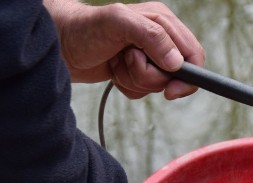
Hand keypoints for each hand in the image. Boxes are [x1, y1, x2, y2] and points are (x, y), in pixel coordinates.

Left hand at [44, 0, 204, 99]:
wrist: (59, 46)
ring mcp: (148, 56)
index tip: (171, 90)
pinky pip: (143, 91)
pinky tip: (113, 71)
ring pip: (157, 85)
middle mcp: (159, 38)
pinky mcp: (135, 72)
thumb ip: (151, 37)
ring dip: (134, 80)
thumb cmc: (85, 29)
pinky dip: (127, 86)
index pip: (193, 53)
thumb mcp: (118, 23)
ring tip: (116, 63)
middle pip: (176, 74)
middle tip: (127, 61)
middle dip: (150, 76)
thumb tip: (176, 62)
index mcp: (162, 21)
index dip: (188, 75)